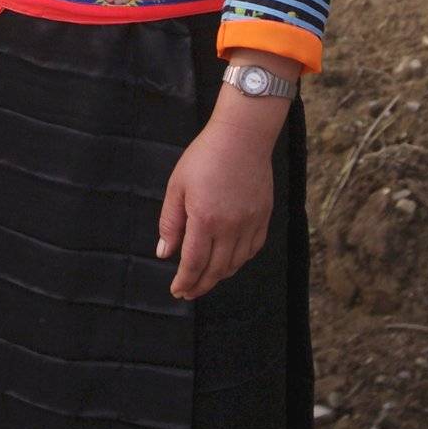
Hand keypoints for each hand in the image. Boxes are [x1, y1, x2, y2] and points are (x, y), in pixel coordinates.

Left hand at [156, 122, 274, 300]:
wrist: (242, 136)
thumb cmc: (205, 156)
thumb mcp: (178, 185)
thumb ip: (170, 222)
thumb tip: (164, 253)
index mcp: (204, 219)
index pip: (193, 263)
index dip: (185, 281)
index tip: (177, 291)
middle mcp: (230, 226)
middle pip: (215, 269)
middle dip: (200, 285)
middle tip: (188, 292)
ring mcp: (250, 223)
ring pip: (235, 263)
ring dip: (219, 276)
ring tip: (206, 278)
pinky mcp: (263, 217)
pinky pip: (252, 249)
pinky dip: (239, 261)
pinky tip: (229, 260)